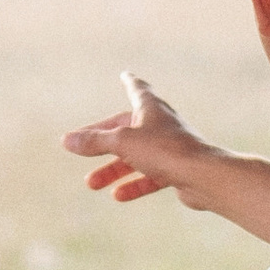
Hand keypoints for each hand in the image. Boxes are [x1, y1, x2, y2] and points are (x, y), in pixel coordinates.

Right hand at [63, 72, 219, 207]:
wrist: (203, 176)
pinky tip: (118, 195)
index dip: (129, 82)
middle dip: (103, 143)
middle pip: (127, 130)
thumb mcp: (122, 143)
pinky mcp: (176, 171)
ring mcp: (169, 148)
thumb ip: (94, 142)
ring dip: (113, 169)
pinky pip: (150, 176)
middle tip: (81, 151)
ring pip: (135, 157)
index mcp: (151, 109)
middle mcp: (161, 125)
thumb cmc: (165, 150)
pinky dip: (134, 184)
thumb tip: (66, 141)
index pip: (137, 90)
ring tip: (91, 183)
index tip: (125, 74)